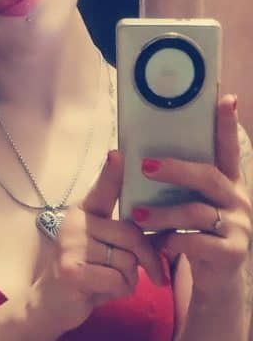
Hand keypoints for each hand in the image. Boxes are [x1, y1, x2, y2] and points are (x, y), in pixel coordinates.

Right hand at [34, 150, 166, 332]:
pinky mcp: (70, 268)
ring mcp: (70, 243)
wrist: (52, 303)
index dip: (112, 173)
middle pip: (131, 234)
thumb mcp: (105, 246)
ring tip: (111, 281)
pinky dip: (120, 291)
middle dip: (149, 258)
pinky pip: (118, 279)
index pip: (102, 189)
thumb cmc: (89, 271)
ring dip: (130, 279)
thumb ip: (124, 233)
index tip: (118, 154)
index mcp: (85, 210)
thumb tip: (160, 228)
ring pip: (128, 260)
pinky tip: (102, 290)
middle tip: (155, 276)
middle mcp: (75, 221)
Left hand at [131, 94, 252, 298]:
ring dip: (162, 214)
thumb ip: (179, 185)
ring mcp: (239, 226)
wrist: (214, 278)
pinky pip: (196, 244)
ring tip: (137, 215)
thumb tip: (142, 157)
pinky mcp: (232, 253)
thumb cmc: (195, 231)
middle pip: (207, 176)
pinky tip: (158, 244)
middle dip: (175, 170)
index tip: (225, 98)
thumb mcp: (190, 204)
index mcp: (227, 182)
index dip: (226, 124)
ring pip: (195, 212)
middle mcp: (237, 199)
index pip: (227, 148)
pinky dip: (172, 242)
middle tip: (145, 166)